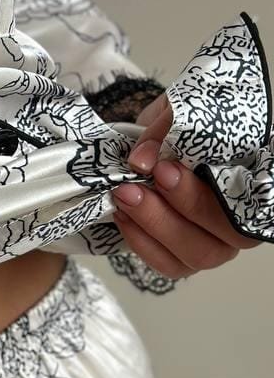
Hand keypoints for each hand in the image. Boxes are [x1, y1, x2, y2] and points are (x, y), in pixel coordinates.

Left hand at [111, 91, 260, 277]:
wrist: (156, 142)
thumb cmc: (178, 127)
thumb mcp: (176, 112)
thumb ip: (166, 129)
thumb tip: (143, 160)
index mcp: (255, 181)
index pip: (250, 197)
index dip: (212, 189)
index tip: (165, 169)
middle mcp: (245, 218)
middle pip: (229, 232)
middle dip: (180, 208)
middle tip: (136, 185)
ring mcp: (218, 243)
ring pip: (199, 254)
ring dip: (156, 226)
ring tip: (124, 197)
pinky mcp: (187, 259)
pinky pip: (170, 265)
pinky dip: (142, 243)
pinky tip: (122, 216)